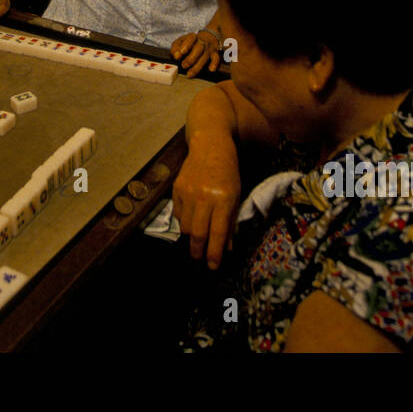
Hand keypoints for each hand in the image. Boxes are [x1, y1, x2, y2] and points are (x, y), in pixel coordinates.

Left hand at [171, 30, 220, 76]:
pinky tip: (211, 69)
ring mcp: (209, 48)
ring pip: (205, 56)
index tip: (182, 52)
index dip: (187, 45)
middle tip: (184, 66)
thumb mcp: (181, 41)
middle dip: (191, 58)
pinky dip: (214, 64)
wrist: (209, 36)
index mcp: (193, 37)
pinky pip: (216, 58)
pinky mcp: (215, 53)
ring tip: (189, 74)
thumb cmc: (191, 42)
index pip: (190, 38)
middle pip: (198, 48)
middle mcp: (202, 41)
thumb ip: (176, 48)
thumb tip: (176, 56)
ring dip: (197, 66)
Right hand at [171, 136, 240, 269]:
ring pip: (185, 226)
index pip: (217, 233)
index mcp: (223, 198)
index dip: (214, 253)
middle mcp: (204, 196)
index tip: (212, 266)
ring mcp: (188, 192)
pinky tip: (192, 219)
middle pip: (197, 233)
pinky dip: (184, 221)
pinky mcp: (177, 189)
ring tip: (197, 238)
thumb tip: (226, 247)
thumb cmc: (228, 171)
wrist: (210, 145)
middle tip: (200, 259)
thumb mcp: (236, 194)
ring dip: (191, 237)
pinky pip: (178, 214)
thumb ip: (230, 221)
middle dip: (198, 251)